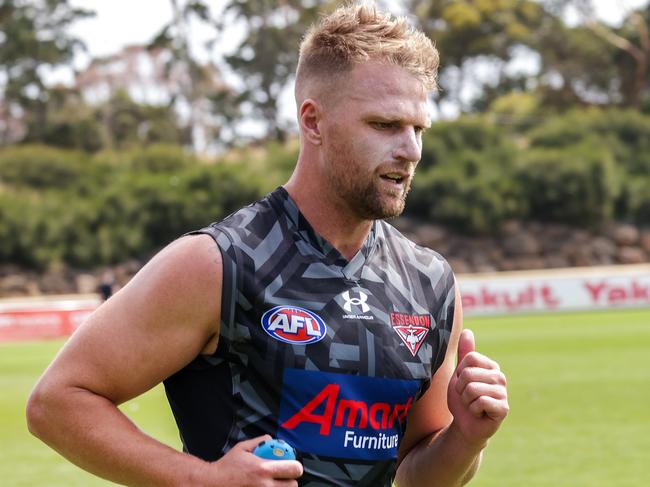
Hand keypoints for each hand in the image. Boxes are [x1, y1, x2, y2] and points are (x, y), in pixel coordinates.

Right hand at [202, 435, 302, 486]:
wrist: (212, 483)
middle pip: (293, 485)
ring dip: (281, 486)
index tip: (290, 464)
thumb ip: (259, 442)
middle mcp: (265, 485)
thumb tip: (270, 439)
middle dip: (289, 479)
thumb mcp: (242, 448)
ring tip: (272, 481)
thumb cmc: (226, 466)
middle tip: (282, 475)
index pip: (294, 469)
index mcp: (263, 468)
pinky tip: (262, 485)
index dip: (295, 466)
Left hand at [447, 329, 508, 447]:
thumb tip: (467, 330)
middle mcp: (499, 376)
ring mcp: (503, 392)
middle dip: (460, 389)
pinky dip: (473, 410)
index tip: (463, 383)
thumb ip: (464, 353)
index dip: (459, 373)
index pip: (469, 359)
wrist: (466, 424)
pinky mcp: (504, 408)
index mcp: (490, 366)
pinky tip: (480, 413)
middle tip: (467, 397)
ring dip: (466, 401)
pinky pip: (480, 402)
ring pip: (472, 389)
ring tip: (473, 405)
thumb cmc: (462, 398)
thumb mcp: (459, 374)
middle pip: (468, 374)